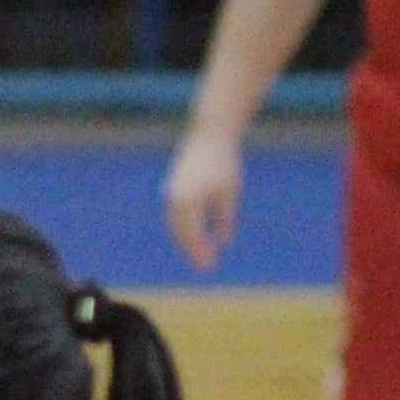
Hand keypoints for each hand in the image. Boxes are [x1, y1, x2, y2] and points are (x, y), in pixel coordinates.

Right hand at [163, 130, 241, 270]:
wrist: (209, 135)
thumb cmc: (223, 162)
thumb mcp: (228, 193)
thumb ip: (224, 218)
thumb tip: (222, 241)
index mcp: (187, 201)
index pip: (191, 234)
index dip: (199, 251)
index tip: (211, 265)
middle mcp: (174, 198)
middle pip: (179, 232)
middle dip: (191, 250)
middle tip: (206, 265)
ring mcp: (171, 192)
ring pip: (175, 224)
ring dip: (186, 240)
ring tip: (201, 253)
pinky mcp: (173, 187)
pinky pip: (176, 214)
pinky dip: (183, 227)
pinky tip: (196, 234)